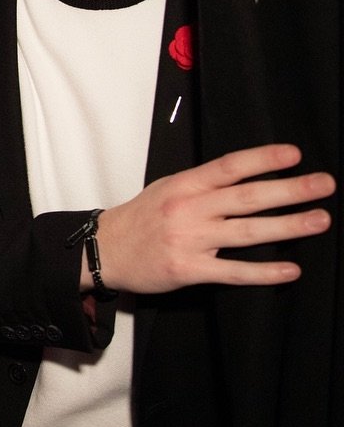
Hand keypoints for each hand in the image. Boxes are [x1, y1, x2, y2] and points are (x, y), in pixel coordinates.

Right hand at [94, 144, 333, 293]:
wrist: (105, 250)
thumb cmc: (140, 218)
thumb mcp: (167, 188)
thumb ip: (204, 185)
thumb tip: (247, 177)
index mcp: (184, 185)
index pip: (229, 167)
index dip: (262, 159)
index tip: (294, 154)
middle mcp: (189, 209)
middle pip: (246, 197)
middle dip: (289, 190)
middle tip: (323, 184)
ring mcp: (190, 240)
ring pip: (247, 232)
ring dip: (288, 226)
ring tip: (320, 219)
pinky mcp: (190, 269)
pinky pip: (234, 271)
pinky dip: (264, 271)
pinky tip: (291, 269)